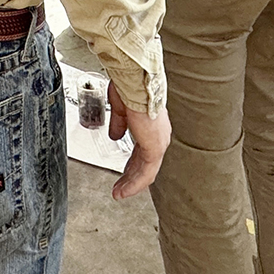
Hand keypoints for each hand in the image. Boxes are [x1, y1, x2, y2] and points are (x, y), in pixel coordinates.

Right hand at [107, 81, 170, 199]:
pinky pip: (146, 171)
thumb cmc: (128, 86)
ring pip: (147, 170)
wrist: (133, 80)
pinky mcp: (155, 147)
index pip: (143, 149)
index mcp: (151, 125)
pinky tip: (124, 191)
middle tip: (120, 187)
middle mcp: (158, 134)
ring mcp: (158, 141)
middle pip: (145, 162)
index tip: (122, 172)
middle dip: (131, 176)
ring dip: (131, 183)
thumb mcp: (121, 109)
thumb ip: (120, 124)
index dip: (131, 162)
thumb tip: (115, 135)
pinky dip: (134, 183)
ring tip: (119, 193)